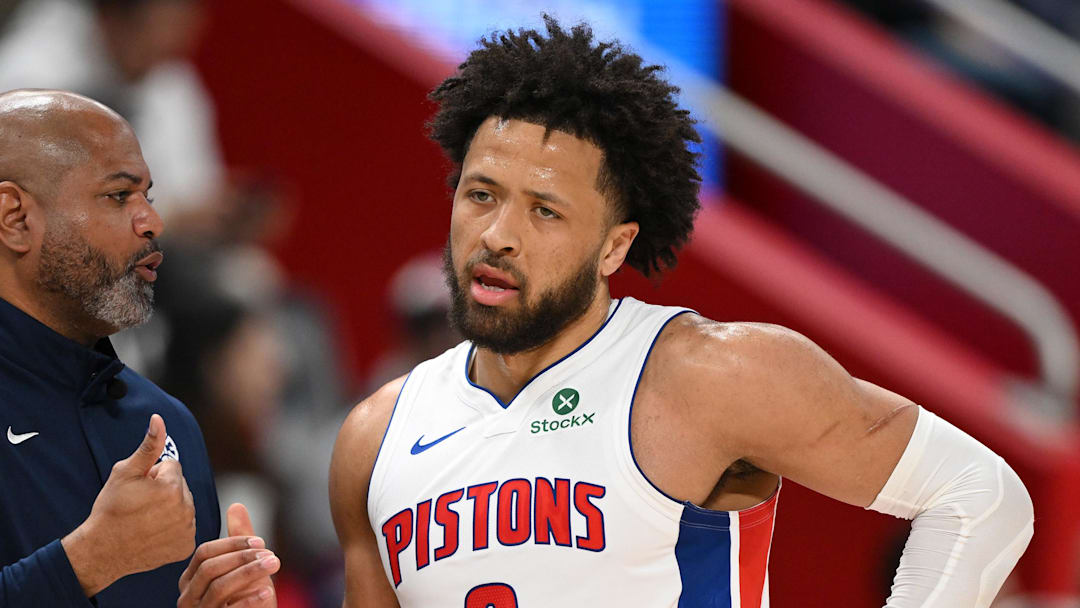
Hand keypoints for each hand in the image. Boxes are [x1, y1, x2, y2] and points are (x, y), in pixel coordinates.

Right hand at [62, 414, 196, 595]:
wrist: (102, 551)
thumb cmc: (111, 509)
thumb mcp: (125, 472)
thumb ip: (148, 445)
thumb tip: (159, 419)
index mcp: (173, 487)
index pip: (172, 466)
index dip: (153, 474)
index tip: (139, 488)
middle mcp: (186, 509)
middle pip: (180, 486)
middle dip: (164, 490)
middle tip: (141, 504)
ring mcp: (187, 530)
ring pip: (183, 506)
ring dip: (170, 508)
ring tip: (146, 519)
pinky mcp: (186, 547)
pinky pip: (184, 527)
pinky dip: (172, 529)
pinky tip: (153, 533)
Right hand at [177, 503, 278, 606]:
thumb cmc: (243, 598)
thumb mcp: (243, 568)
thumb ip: (239, 540)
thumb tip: (236, 505)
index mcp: (191, 579)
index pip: (204, 553)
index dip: (232, 544)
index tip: (260, 541)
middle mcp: (188, 597)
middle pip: (209, 569)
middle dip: (241, 557)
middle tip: (270, 553)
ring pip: (218, 588)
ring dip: (248, 573)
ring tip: (273, 564)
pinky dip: (249, 600)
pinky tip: (267, 591)